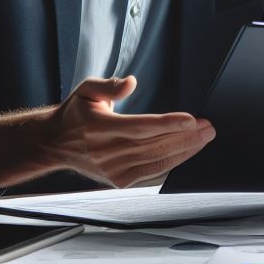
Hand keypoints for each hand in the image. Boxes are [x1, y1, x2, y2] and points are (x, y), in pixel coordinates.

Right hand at [45, 75, 215, 187]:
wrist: (55, 144)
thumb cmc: (76, 113)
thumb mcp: (87, 89)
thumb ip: (109, 85)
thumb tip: (131, 82)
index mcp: (98, 128)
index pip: (140, 127)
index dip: (168, 124)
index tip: (191, 120)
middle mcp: (105, 153)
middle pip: (154, 146)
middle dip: (185, 137)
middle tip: (208, 127)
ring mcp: (112, 170)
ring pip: (156, 161)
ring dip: (184, 150)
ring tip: (204, 137)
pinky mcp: (117, 181)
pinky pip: (151, 172)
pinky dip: (171, 162)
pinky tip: (187, 151)